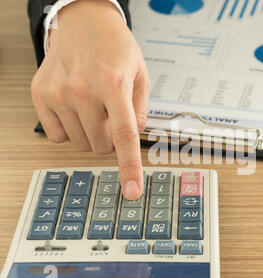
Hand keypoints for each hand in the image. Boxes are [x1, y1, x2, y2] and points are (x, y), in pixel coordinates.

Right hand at [31, 0, 150, 199]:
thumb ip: (140, 113)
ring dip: (91, 133)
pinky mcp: (40, 95)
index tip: (132, 191)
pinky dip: (69, 130)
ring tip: (94, 105)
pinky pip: (56, 136)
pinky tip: (75, 108)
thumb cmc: (116, 48)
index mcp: (113, 84)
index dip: (129, 167)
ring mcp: (58, 93)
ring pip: (81, 144)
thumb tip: (132, 141)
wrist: (83, 21)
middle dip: (111, 138)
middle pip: (102, 146)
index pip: (124, 136)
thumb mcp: (141, 76)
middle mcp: (83, 90)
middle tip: (112, 115)